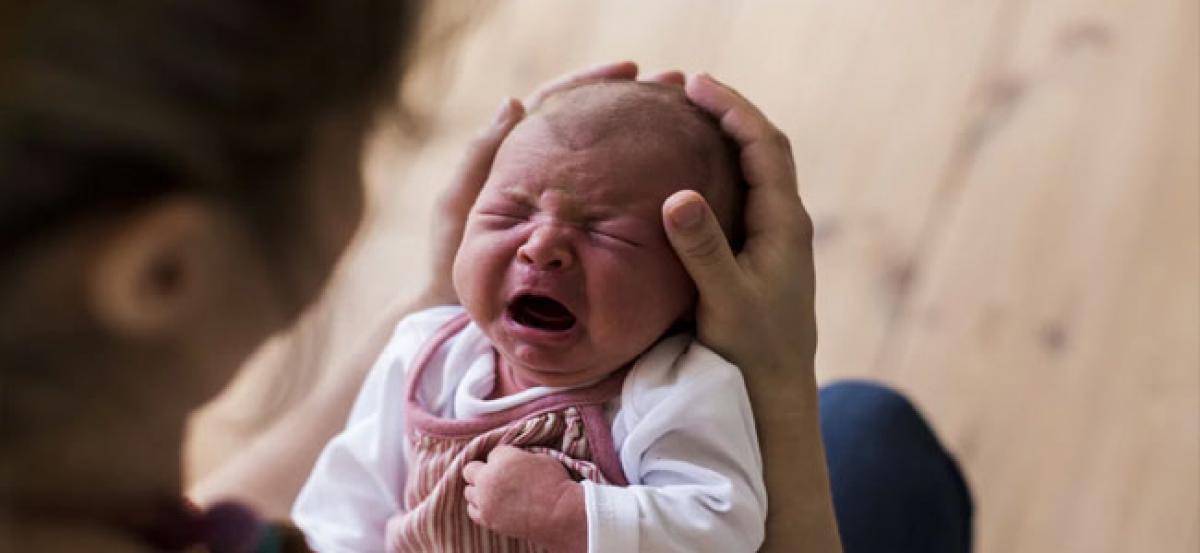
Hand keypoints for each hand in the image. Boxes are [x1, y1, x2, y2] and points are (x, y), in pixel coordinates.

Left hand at [415, 61, 686, 308]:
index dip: (592, 83)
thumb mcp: (459, 207)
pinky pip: (616, 206)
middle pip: (593, 128)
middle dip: (631, 104)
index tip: (629, 70)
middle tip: (673, 87)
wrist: (460, 321)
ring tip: (684, 121)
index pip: (558, 105)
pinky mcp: (582, 238)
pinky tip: (674, 181)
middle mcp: (546, 179)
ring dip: (643, 139)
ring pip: (609, 164)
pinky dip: (642, 189)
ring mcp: (567, 210)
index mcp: (515, 161)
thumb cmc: (451, 266)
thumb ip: (480, 157)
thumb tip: (515, 103)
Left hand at [462, 446, 585, 552]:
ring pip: (469, 491)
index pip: (493, 453)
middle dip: (482, 470)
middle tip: (497, 476)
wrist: (560, 514)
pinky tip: (492, 505)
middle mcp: (488, 478)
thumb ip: (518, 456)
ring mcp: (485, 501)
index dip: (504, 458)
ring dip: (479, 489)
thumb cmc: (555, 483)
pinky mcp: (487, 519)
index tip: (514, 465)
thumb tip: (513, 459)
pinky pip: (472, 510)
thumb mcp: (540, 457)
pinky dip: (480, 506)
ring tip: (495, 492)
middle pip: (470, 470)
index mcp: (502, 458)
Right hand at [667, 73, 841, 552]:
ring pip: (754, 172)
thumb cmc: (752, 353)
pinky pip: (742, 197)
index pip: (763, 146)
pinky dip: (719, 172)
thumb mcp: (724, 301)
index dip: (732, 108)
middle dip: (728, 113)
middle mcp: (786, 225)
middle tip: (685, 89)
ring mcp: (775, 241)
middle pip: (763, 149)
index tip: (694, 84)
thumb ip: (703, 250)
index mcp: (784, 224)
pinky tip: (688, 177)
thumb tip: (679, 195)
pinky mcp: (761, 257)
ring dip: (725, 139)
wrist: (777, 397)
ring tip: (685, 119)